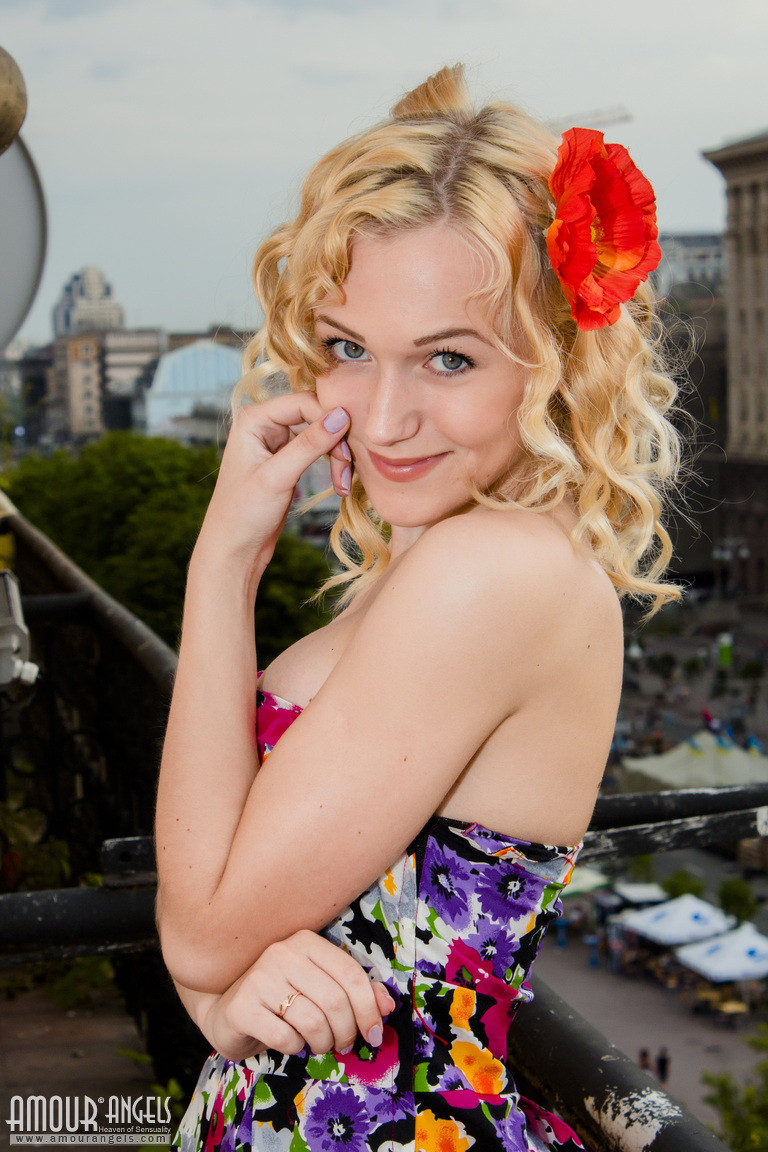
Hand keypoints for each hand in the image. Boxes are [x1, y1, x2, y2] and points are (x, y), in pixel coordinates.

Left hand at [196, 392, 352, 573]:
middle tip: (348, 470)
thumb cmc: (243, 514)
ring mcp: (277, 440)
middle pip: (315, 415)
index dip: (329, 419)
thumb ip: (309, 445)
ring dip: (337, 456)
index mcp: (253, 418)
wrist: (234, 549)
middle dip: (335, 441)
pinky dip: (332, 464)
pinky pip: (318, 450)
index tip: (348, 449)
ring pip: (321, 433)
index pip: (303, 402)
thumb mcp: (277, 477)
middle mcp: (264, 423)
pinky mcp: (287, 458)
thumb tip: (341, 415)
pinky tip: (340, 485)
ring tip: (344, 484)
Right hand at [200, 929, 394, 1061]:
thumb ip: (356, 992)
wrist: (229, 1012)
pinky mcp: (242, 1007)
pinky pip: (285, 1037)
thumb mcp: (320, 989)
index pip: (350, 973)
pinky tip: (292, 1043)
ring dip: (324, 1043)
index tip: (375, 1034)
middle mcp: (281, 953)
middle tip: (344, 1044)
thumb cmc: (283, 999)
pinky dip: (296, 1048)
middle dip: (347, 1031)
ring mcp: (258, 978)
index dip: (369, 1008)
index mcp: (305, 942)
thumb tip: (388, 1006)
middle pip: (334, 1000)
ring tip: (320, 1045)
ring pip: (313, 1021)